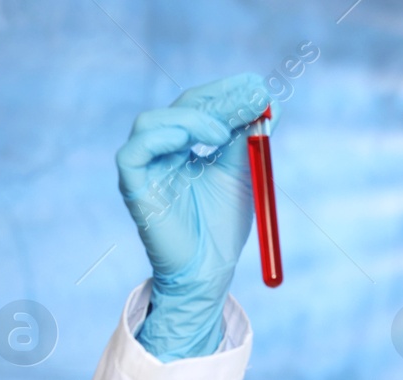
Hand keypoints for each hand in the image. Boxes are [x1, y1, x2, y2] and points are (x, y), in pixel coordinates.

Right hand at [115, 73, 275, 359]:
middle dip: (216, 99)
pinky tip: (187, 141)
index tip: (256, 85)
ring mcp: (144, 166)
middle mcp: (160, 150)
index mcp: (184, 145)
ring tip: (221, 132)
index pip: (200, 106)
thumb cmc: (222, 228)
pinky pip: (134, 152)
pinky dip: (160, 139)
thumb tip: (270, 101)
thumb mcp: (241, 174)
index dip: (225, 93)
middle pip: (180, 107)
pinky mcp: (132, 186)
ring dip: (190, 119)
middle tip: (250, 95)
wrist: (209, 271)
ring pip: (154, 123)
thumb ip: (248, 139)